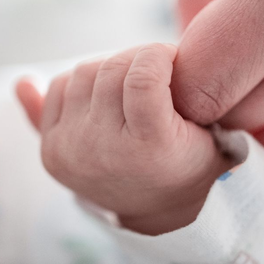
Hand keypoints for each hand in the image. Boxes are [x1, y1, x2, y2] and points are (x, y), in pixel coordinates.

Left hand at [16, 44, 229, 234]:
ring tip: (132, 87)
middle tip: (155, 69)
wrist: (157, 209)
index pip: (142, 79)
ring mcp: (72, 151)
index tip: (172, 57)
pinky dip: (83, 84)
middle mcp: (103, 151)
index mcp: (150, 147)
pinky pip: (58, 88)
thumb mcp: (212, 134)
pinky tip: (104, 99)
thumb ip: (188, 91)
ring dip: (110, 68)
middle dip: (137, 57)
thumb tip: (66, 69)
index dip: (158, 54)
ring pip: (84, 72)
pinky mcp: (51, 150)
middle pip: (111, 69)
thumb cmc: (188, 161)